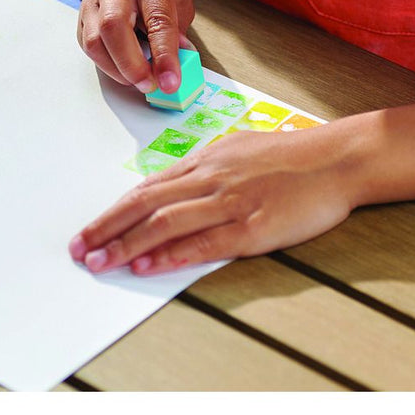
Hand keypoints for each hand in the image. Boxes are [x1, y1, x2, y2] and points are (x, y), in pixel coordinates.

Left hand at [69, 126, 359, 274]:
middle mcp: (210, 179)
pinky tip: (148, 266)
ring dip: (127, 245)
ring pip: (166, 223)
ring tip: (100, 262)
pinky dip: (171, 254)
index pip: (146, 188)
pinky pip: (204, 242)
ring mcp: (230, 202)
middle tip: (78, 249)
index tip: (88, 230)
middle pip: (145, 204)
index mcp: (205, 162)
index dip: (112, 212)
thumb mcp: (238, 149)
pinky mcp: (253, 227)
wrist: (336, 159)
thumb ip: (204, 168)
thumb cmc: (291, 155)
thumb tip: (172, 184)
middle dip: (106, 229)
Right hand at [77, 0, 194, 94]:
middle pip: (114, 26)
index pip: (158, 20)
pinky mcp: (82, 16)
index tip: (170, 82)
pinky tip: (122, 70)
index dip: (165, 56)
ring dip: (117, 69)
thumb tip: (176, 64)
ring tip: (137, 81)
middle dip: (132, 65)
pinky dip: (106, 64)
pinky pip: (88, 46)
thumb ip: (179, 29)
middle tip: (148, 85)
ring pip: (95, 40)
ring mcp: (94, 0)